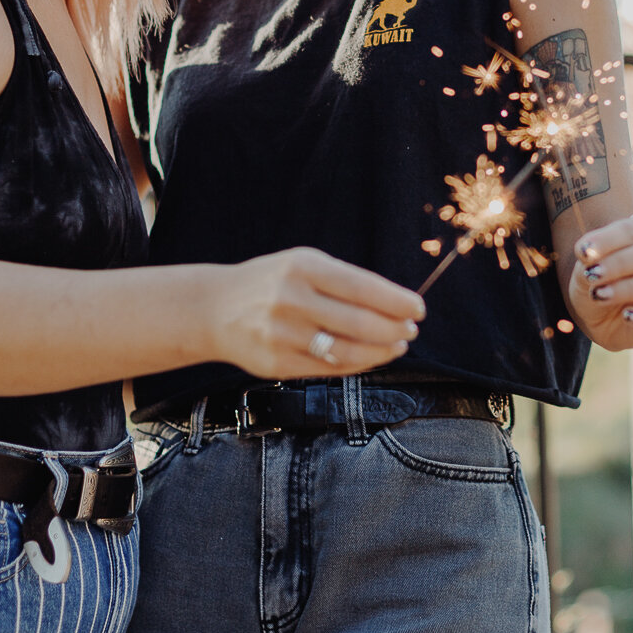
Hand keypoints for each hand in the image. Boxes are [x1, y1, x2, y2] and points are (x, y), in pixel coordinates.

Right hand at [210, 247, 425, 379]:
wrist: (215, 308)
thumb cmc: (273, 283)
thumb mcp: (303, 264)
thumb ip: (345, 281)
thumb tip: (396, 304)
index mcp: (303, 267)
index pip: (362, 287)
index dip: (396, 301)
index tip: (418, 308)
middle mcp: (291, 300)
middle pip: (360, 322)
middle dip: (395, 329)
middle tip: (411, 329)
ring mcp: (282, 334)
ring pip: (347, 351)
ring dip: (382, 351)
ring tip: (398, 345)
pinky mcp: (277, 363)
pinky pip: (329, 369)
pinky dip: (358, 364)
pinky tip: (372, 357)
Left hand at [564, 215, 632, 351]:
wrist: (595, 319)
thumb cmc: (596, 283)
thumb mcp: (585, 270)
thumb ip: (589, 260)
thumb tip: (589, 253)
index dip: (611, 238)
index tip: (583, 252)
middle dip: (624, 262)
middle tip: (593, 274)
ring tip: (600, 295)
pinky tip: (627, 316)